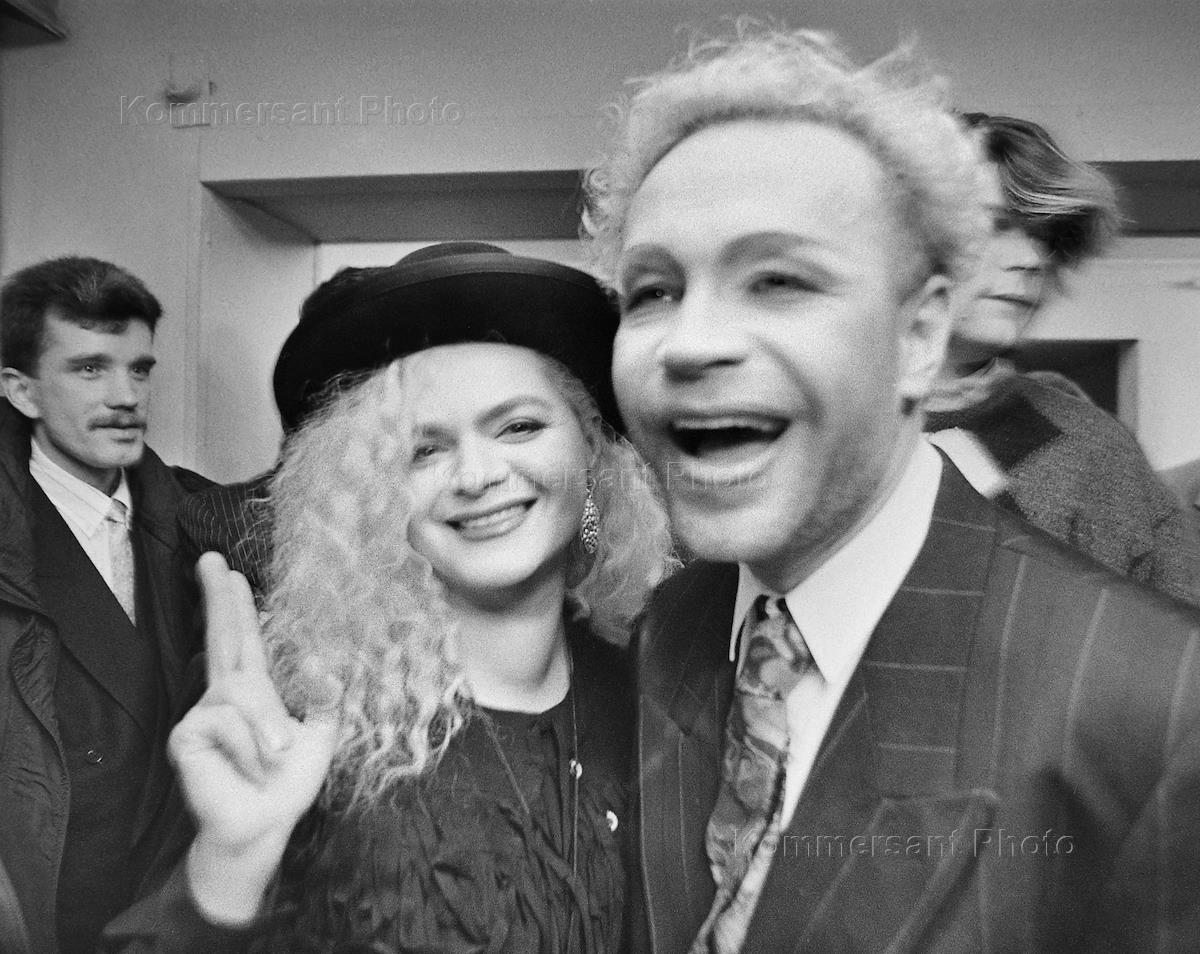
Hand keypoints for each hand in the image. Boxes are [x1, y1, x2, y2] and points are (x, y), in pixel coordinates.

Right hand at [168, 553, 340, 922]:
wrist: (265, 824)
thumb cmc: (288, 782)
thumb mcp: (319, 733)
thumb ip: (323, 695)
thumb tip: (324, 658)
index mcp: (254, 689)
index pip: (244, 639)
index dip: (235, 605)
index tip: (228, 571)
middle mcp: (224, 693)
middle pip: (222, 636)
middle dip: (218, 597)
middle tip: (210, 558)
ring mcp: (203, 712)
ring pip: (244, 693)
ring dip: (268, 729)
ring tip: (272, 757)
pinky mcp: (187, 733)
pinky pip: (228, 720)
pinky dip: (249, 745)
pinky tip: (245, 766)